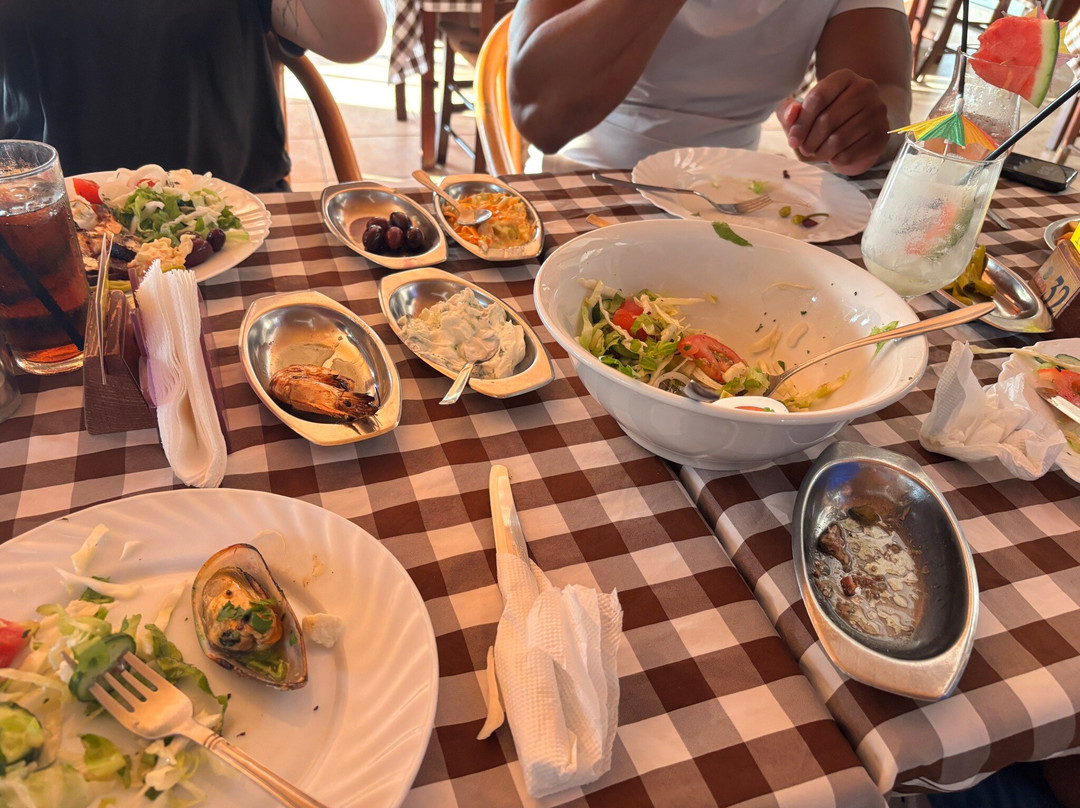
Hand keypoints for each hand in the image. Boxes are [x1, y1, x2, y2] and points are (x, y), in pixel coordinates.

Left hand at [777, 69, 892, 176]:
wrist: (860, 131)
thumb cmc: (826, 118)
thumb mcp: (803, 112)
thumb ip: (789, 110)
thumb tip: (791, 113)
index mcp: (844, 77)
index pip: (818, 98)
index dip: (801, 123)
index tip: (792, 139)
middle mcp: (865, 89)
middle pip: (827, 120)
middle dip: (809, 141)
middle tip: (805, 148)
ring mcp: (877, 111)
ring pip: (838, 139)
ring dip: (820, 152)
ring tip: (817, 152)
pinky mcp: (881, 134)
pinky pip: (850, 154)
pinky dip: (835, 160)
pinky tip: (834, 155)